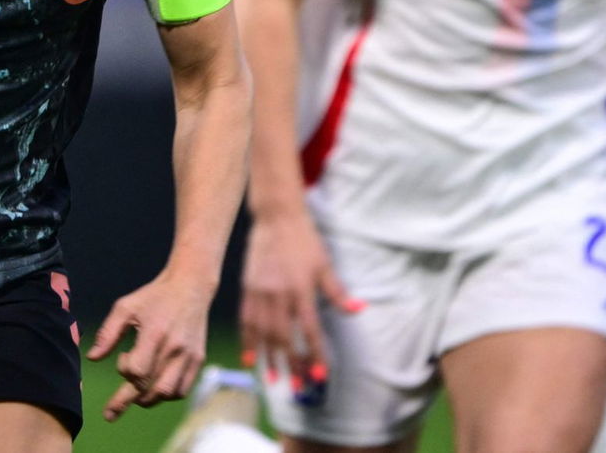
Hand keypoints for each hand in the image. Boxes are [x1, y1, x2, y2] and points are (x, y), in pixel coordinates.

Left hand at [87, 271, 212, 421]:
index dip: (124, 371)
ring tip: (138, 389)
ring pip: (166, 394)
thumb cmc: (153, 297)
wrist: (190, 286)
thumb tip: (92, 358)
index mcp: (155, 334)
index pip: (137, 372)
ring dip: (147, 398)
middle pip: (150, 389)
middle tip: (114, 406)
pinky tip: (155, 383)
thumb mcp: (125, 307)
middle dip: (128, 399)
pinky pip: (181, 391)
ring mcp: (189, 356)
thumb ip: (107, 334)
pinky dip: (165, 395)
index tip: (122, 357)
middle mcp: (174, 348)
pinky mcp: (198, 360)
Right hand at [239, 209, 360, 384]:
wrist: (276, 218)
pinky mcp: (247, 289)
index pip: (309, 331)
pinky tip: (249, 358)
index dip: (315, 355)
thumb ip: (339, 293)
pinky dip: (247, 341)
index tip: (320, 376)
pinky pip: (246, 321)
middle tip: (298, 386)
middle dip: (292, 364)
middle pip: (284, 338)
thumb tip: (360, 310)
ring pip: (263, 333)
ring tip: (274, 379)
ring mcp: (260, 293)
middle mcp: (278, 295)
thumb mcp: (325, 265)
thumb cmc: (305, 241)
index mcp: (301, 290)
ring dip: (269, 358)